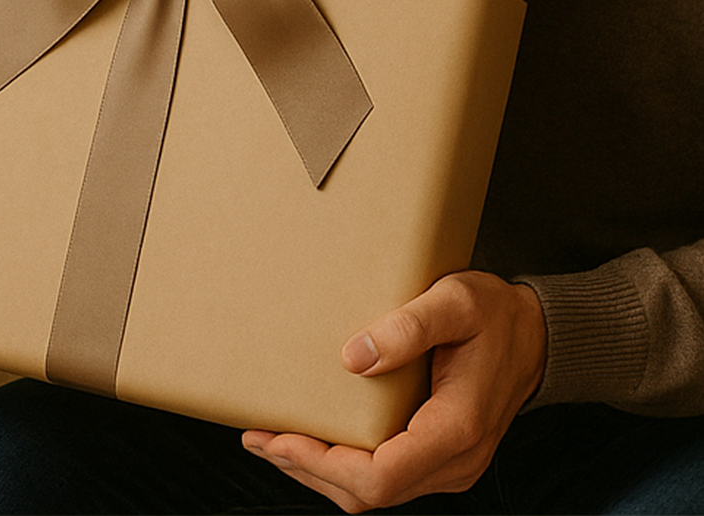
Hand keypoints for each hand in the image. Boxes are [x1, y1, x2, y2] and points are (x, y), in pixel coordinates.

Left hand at [241, 271, 546, 512]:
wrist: (538, 334)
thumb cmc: (495, 313)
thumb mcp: (454, 302)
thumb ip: (407, 327)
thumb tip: (351, 358)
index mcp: (455, 429)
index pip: (379, 476)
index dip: (322, 464)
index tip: (278, 436)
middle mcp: (454, 461)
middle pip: (370, 494)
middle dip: (307, 469)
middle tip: (256, 437)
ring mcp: (450, 464)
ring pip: (376, 492)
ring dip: (321, 472)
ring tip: (272, 440)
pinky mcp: (441, 455)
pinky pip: (388, 476)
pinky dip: (345, 465)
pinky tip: (316, 438)